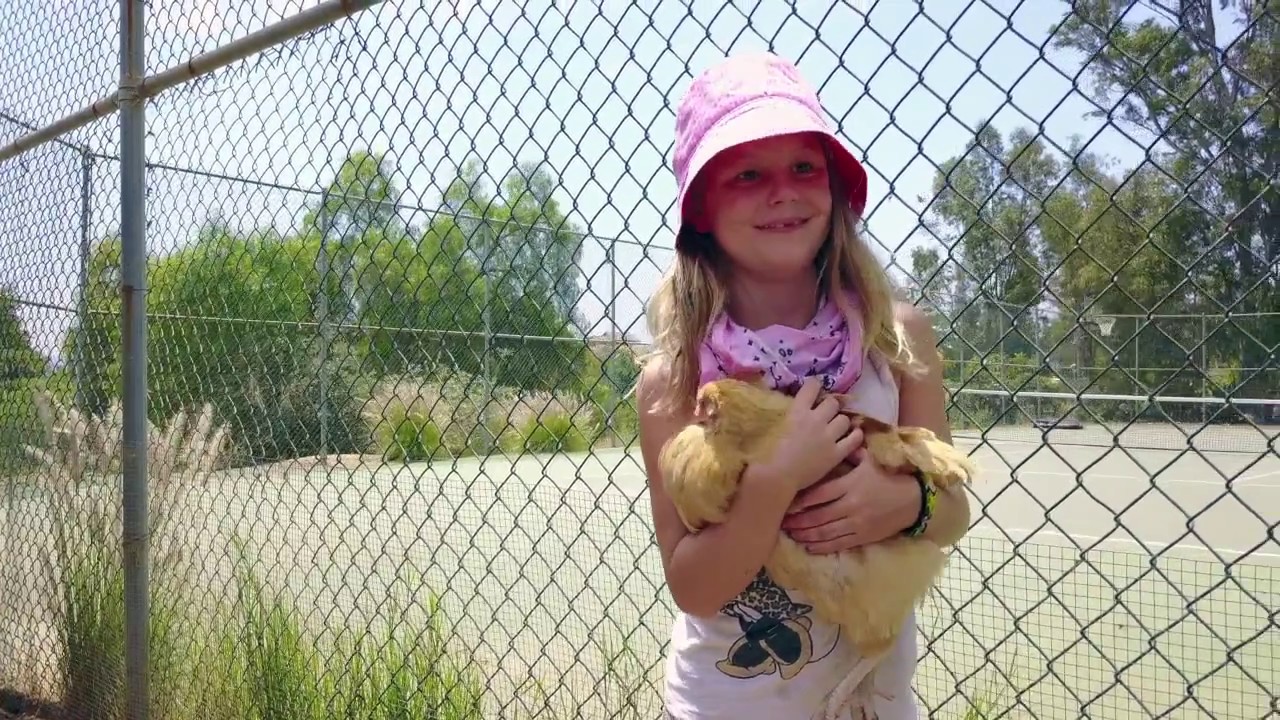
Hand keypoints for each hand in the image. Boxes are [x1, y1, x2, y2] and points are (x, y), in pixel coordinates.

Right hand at [753, 377, 862, 495]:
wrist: (776, 477)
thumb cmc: (766, 453)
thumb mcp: (773, 425)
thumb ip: (784, 414)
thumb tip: (787, 408)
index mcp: (798, 411)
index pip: (812, 386)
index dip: (814, 386)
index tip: (814, 390)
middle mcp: (816, 420)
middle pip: (832, 403)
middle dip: (829, 407)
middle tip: (825, 415)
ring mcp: (828, 437)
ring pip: (845, 419)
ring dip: (840, 422)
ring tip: (836, 428)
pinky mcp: (837, 454)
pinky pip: (855, 439)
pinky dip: (855, 436)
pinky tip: (851, 437)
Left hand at [780, 449, 921, 552]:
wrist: (913, 501)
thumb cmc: (888, 477)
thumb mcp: (871, 461)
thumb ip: (851, 453)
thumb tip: (836, 440)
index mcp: (851, 485)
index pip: (819, 494)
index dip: (800, 501)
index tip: (786, 503)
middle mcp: (851, 505)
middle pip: (818, 515)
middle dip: (798, 520)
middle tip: (782, 521)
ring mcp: (857, 523)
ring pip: (826, 531)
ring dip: (806, 534)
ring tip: (791, 534)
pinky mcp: (863, 536)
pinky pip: (839, 544)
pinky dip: (822, 546)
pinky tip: (809, 546)